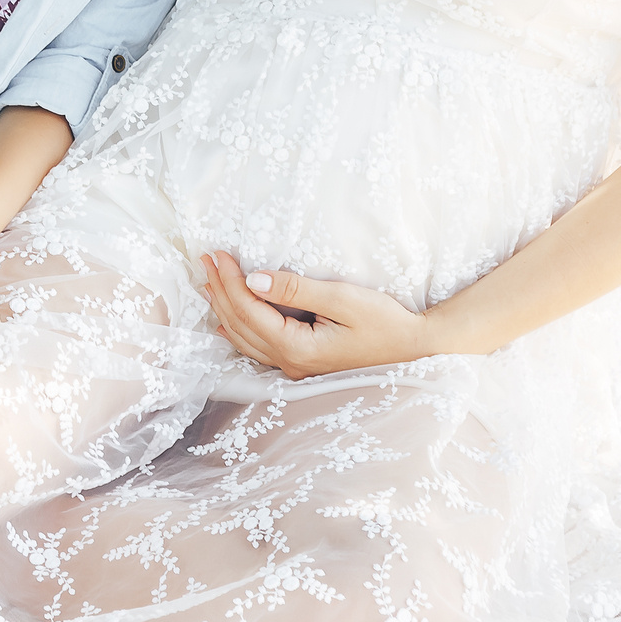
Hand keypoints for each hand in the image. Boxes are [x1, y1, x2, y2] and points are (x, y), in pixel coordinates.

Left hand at [197, 252, 437, 379]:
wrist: (417, 351)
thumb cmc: (386, 322)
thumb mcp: (343, 298)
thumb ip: (296, 289)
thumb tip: (254, 278)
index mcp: (297, 348)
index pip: (249, 310)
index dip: (229, 280)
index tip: (217, 253)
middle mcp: (290, 363)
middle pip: (240, 325)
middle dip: (219, 291)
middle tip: (204, 261)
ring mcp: (296, 368)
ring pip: (245, 339)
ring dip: (224, 309)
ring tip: (208, 284)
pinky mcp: (303, 364)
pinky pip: (258, 348)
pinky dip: (238, 330)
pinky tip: (227, 323)